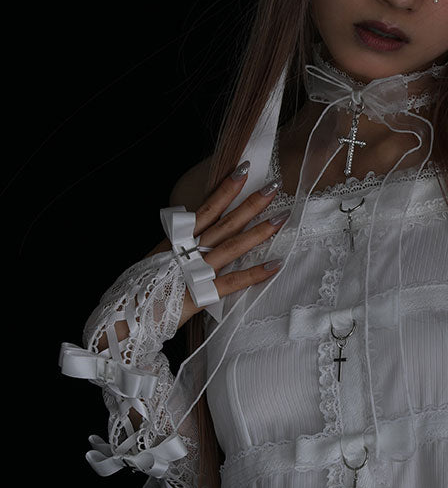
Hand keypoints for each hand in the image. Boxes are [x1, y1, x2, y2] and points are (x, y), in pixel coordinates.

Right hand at [150, 165, 288, 327]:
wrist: (125, 318)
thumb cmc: (143, 288)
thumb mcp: (159, 257)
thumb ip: (179, 244)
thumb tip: (198, 230)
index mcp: (178, 238)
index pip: (207, 208)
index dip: (225, 188)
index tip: (244, 169)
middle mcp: (188, 250)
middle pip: (225, 222)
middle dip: (251, 203)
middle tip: (274, 186)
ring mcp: (195, 271)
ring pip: (232, 246)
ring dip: (258, 231)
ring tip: (281, 217)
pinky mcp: (201, 294)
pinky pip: (232, 282)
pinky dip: (254, 273)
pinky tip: (274, 265)